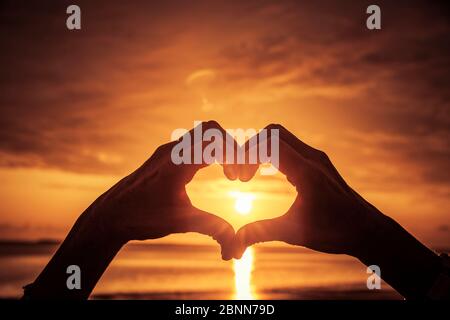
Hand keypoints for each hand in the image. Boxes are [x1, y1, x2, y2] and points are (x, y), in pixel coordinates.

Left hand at [88, 120, 238, 258]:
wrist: (109, 215)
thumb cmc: (141, 217)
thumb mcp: (180, 222)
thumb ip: (212, 228)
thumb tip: (236, 245)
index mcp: (178, 162)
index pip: (215, 139)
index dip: (235, 154)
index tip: (238, 179)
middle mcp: (172, 151)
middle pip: (211, 129)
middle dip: (230, 148)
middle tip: (236, 174)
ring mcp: (166, 151)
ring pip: (201, 134)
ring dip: (219, 149)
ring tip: (228, 175)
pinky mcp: (163, 157)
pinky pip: (192, 143)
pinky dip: (208, 152)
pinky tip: (211, 171)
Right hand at [234, 124, 391, 257]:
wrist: (367, 230)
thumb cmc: (335, 232)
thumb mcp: (294, 233)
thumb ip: (261, 232)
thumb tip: (233, 245)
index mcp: (306, 172)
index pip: (269, 144)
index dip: (247, 154)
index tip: (239, 178)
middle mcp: (312, 158)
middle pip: (273, 132)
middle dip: (251, 148)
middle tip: (242, 175)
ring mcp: (317, 157)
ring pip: (282, 136)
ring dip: (262, 149)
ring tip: (250, 175)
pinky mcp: (318, 162)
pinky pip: (290, 146)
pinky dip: (273, 153)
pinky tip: (267, 174)